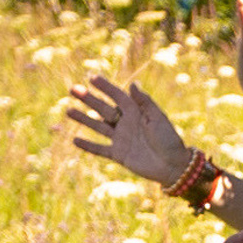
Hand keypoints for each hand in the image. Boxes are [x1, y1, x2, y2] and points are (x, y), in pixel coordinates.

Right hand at [66, 76, 190, 186]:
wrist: (173, 165)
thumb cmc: (169, 139)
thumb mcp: (158, 118)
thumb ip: (144, 102)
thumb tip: (133, 84)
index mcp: (137, 113)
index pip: (118, 97)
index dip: (106, 87)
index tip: (92, 77)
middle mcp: (126, 124)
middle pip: (103, 109)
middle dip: (89, 99)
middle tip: (72, 89)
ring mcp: (121, 139)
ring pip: (98, 127)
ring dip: (84, 119)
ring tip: (68, 110)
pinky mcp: (119, 154)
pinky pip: (100, 149)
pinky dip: (88, 145)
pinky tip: (74, 140)